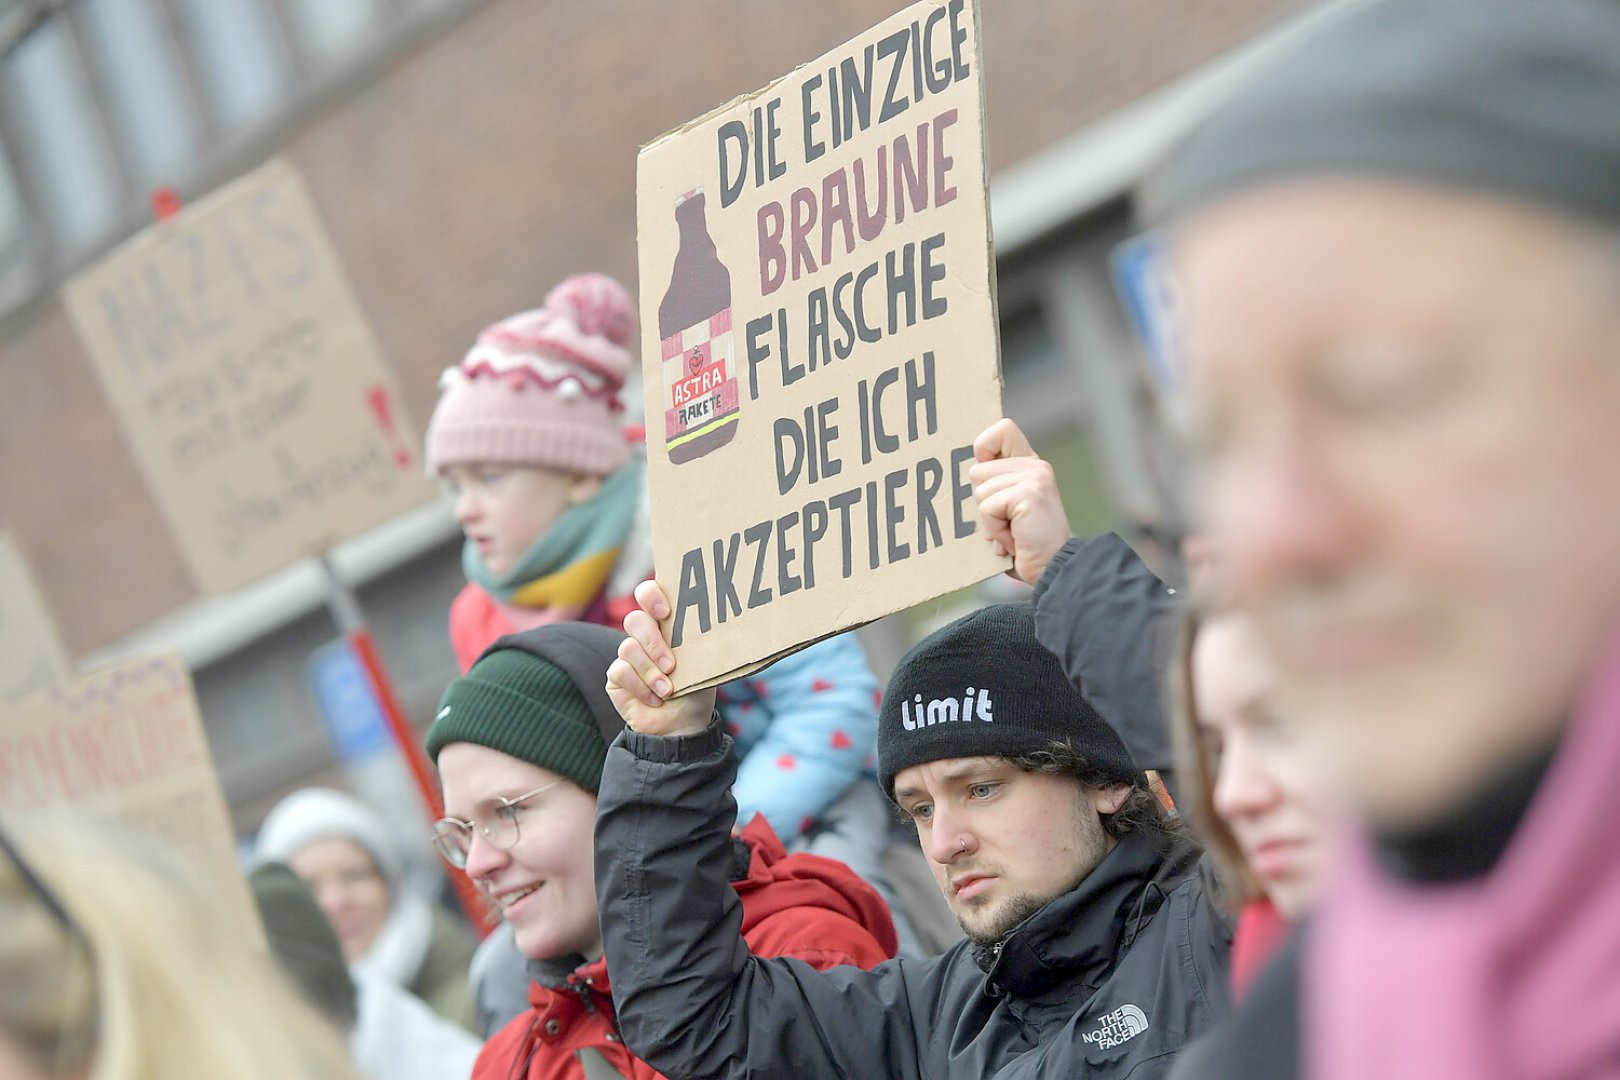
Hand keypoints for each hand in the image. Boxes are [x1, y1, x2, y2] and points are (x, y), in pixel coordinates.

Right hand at [606, 580, 717, 736]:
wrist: (682, 725)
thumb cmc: (696, 689)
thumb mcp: (704, 665)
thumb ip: (698, 644)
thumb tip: (707, 625)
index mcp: (666, 624)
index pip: (649, 595)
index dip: (651, 595)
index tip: (665, 612)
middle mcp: (644, 636)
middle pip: (635, 620)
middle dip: (653, 641)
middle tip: (671, 664)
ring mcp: (628, 655)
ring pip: (628, 648)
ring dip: (650, 671)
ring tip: (668, 690)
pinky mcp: (616, 676)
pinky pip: (620, 671)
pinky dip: (640, 687)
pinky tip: (655, 699)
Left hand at [969, 418, 1070, 586]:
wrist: (1054, 570)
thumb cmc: (1027, 547)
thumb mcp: (1008, 510)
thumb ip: (994, 488)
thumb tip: (968, 475)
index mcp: (1030, 466)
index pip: (1002, 430)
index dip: (984, 448)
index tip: (987, 476)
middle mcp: (1034, 466)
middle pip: (977, 471)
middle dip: (984, 504)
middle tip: (1009, 523)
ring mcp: (1034, 477)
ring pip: (980, 492)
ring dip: (990, 521)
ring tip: (1013, 532)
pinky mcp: (1029, 492)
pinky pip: (987, 508)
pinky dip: (995, 530)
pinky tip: (1015, 539)